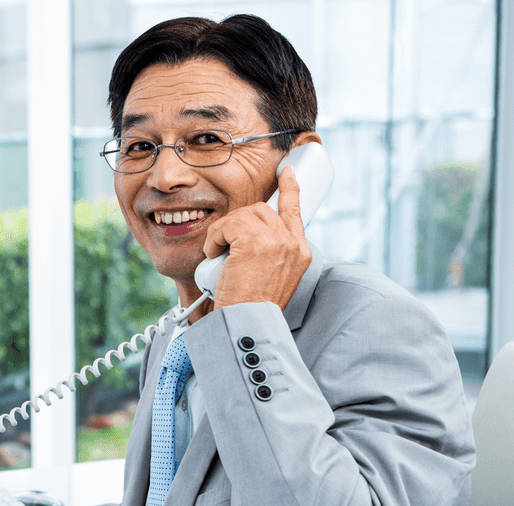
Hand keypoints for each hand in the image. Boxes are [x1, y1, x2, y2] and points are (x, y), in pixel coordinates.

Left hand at [202, 165, 311, 310]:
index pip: (296, 210)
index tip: (286, 172)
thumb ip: (269, 254)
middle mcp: (293, 243)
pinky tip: (214, 256)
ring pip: (242, 215)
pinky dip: (214, 239)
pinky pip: (227, 225)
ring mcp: (276, 240)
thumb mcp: (272, 279)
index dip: (289, 188)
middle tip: (223, 245)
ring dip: (222, 233)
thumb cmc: (251, 308)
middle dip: (236, 223)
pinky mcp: (254, 241)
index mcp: (301, 252)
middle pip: (260, 210)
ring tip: (218, 256)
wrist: (248, 323)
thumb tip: (245, 237)